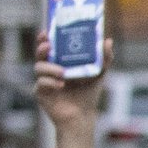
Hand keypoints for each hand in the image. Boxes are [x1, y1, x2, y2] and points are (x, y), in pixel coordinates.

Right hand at [33, 28, 105, 147]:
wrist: (83, 115)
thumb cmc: (88, 93)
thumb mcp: (98, 74)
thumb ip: (104, 58)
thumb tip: (108, 41)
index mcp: (60, 61)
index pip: (49, 46)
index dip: (45, 37)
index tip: (47, 31)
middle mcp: (49, 69)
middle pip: (40, 54)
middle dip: (42, 47)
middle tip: (49, 46)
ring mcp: (43, 80)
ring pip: (38, 67)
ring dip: (50, 68)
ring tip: (63, 73)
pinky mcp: (40, 92)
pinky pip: (40, 84)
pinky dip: (50, 82)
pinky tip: (61, 85)